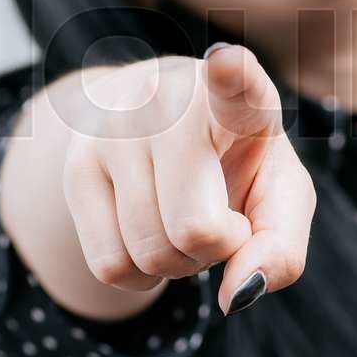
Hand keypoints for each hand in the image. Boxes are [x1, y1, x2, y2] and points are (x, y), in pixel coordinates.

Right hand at [60, 43, 315, 313]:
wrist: (158, 125)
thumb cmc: (237, 162)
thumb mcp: (279, 197)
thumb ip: (281, 247)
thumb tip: (239, 294)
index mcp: (238, 97)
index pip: (235, 83)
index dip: (233, 75)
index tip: (228, 63)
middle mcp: (168, 100)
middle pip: (195, 230)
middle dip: (214, 252)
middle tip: (219, 218)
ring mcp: (114, 131)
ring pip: (149, 253)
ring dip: (176, 264)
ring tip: (182, 218)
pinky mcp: (75, 166)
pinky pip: (109, 266)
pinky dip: (139, 275)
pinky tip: (148, 234)